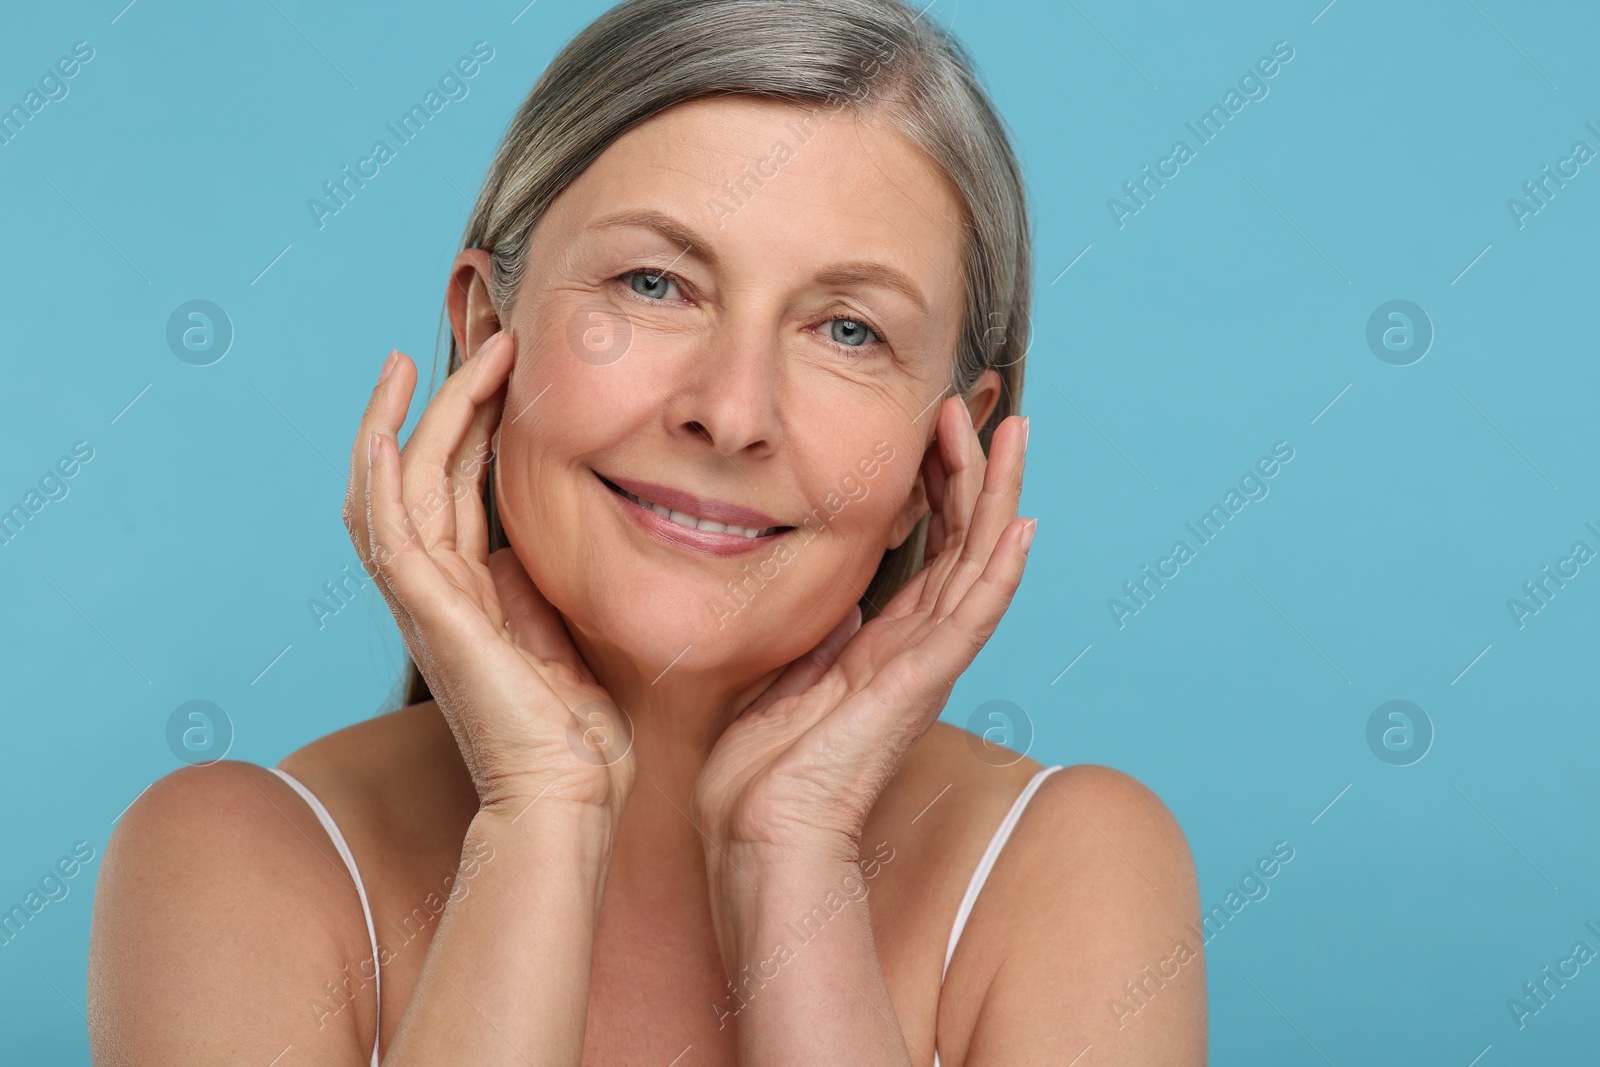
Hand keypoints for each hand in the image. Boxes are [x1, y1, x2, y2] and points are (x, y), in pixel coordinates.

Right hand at [344, 333, 634, 819]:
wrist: (569, 795)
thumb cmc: (576, 731)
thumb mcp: (564, 628)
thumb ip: (540, 578)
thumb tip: (540, 529)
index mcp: (468, 590)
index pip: (455, 487)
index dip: (471, 424)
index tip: (504, 367)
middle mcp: (435, 589)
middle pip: (422, 472)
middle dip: (448, 401)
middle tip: (488, 337)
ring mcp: (425, 600)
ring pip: (394, 487)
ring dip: (413, 417)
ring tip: (435, 355)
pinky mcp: (430, 615)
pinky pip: (388, 532)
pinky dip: (377, 473)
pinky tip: (386, 425)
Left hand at [691, 398, 1032, 867]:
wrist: (758, 830)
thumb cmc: (765, 768)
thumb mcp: (793, 675)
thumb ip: (826, 635)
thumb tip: (844, 596)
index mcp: (889, 644)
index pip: (932, 549)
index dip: (939, 484)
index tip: (934, 425)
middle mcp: (919, 648)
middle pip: (966, 542)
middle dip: (973, 469)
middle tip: (977, 405)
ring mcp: (926, 665)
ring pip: (980, 564)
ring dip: (998, 495)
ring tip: (1015, 433)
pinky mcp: (921, 684)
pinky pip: (972, 619)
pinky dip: (1000, 572)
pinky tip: (1021, 525)